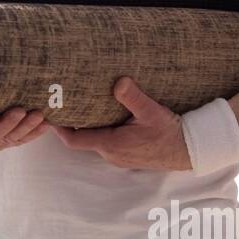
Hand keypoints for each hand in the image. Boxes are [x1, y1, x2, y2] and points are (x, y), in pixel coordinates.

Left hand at [51, 77, 191, 170]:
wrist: (188, 151)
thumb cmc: (169, 133)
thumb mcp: (151, 112)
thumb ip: (133, 97)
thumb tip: (119, 81)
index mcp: (110, 144)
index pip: (74, 140)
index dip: (59, 128)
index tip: (50, 115)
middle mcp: (111, 154)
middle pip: (82, 139)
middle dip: (73, 123)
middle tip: (65, 104)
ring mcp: (118, 157)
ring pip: (95, 141)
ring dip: (88, 127)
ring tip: (83, 107)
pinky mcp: (126, 155)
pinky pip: (107, 143)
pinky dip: (101, 131)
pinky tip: (106, 117)